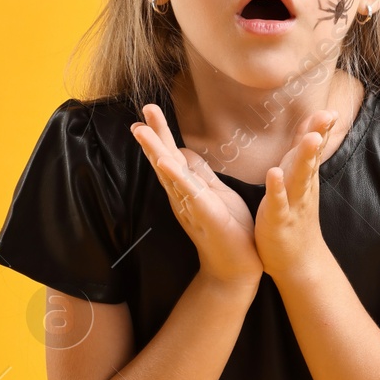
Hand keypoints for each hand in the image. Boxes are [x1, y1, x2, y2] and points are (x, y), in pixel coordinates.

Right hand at [130, 104, 261, 289]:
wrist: (238, 269)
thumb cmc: (229, 230)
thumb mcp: (215, 193)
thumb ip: (199, 173)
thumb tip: (181, 150)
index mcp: (187, 189)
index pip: (171, 156)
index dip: (160, 134)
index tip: (148, 110)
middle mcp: (183, 197)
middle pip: (164, 161)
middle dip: (153, 136)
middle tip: (142, 111)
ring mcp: (192, 208)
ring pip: (170, 176)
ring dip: (156, 152)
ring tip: (142, 131)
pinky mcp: (206, 218)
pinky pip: (190, 196)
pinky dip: (177, 179)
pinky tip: (166, 163)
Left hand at [254, 109, 337, 279]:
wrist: (299, 262)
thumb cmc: (296, 218)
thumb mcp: (301, 182)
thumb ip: (304, 155)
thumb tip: (312, 128)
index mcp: (304, 177)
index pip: (313, 148)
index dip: (320, 128)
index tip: (329, 109)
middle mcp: (302, 188)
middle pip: (311, 158)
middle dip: (317, 136)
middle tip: (326, 116)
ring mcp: (292, 204)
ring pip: (299, 177)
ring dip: (305, 158)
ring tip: (310, 139)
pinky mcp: (279, 220)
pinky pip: (278, 202)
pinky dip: (277, 188)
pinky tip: (273, 173)